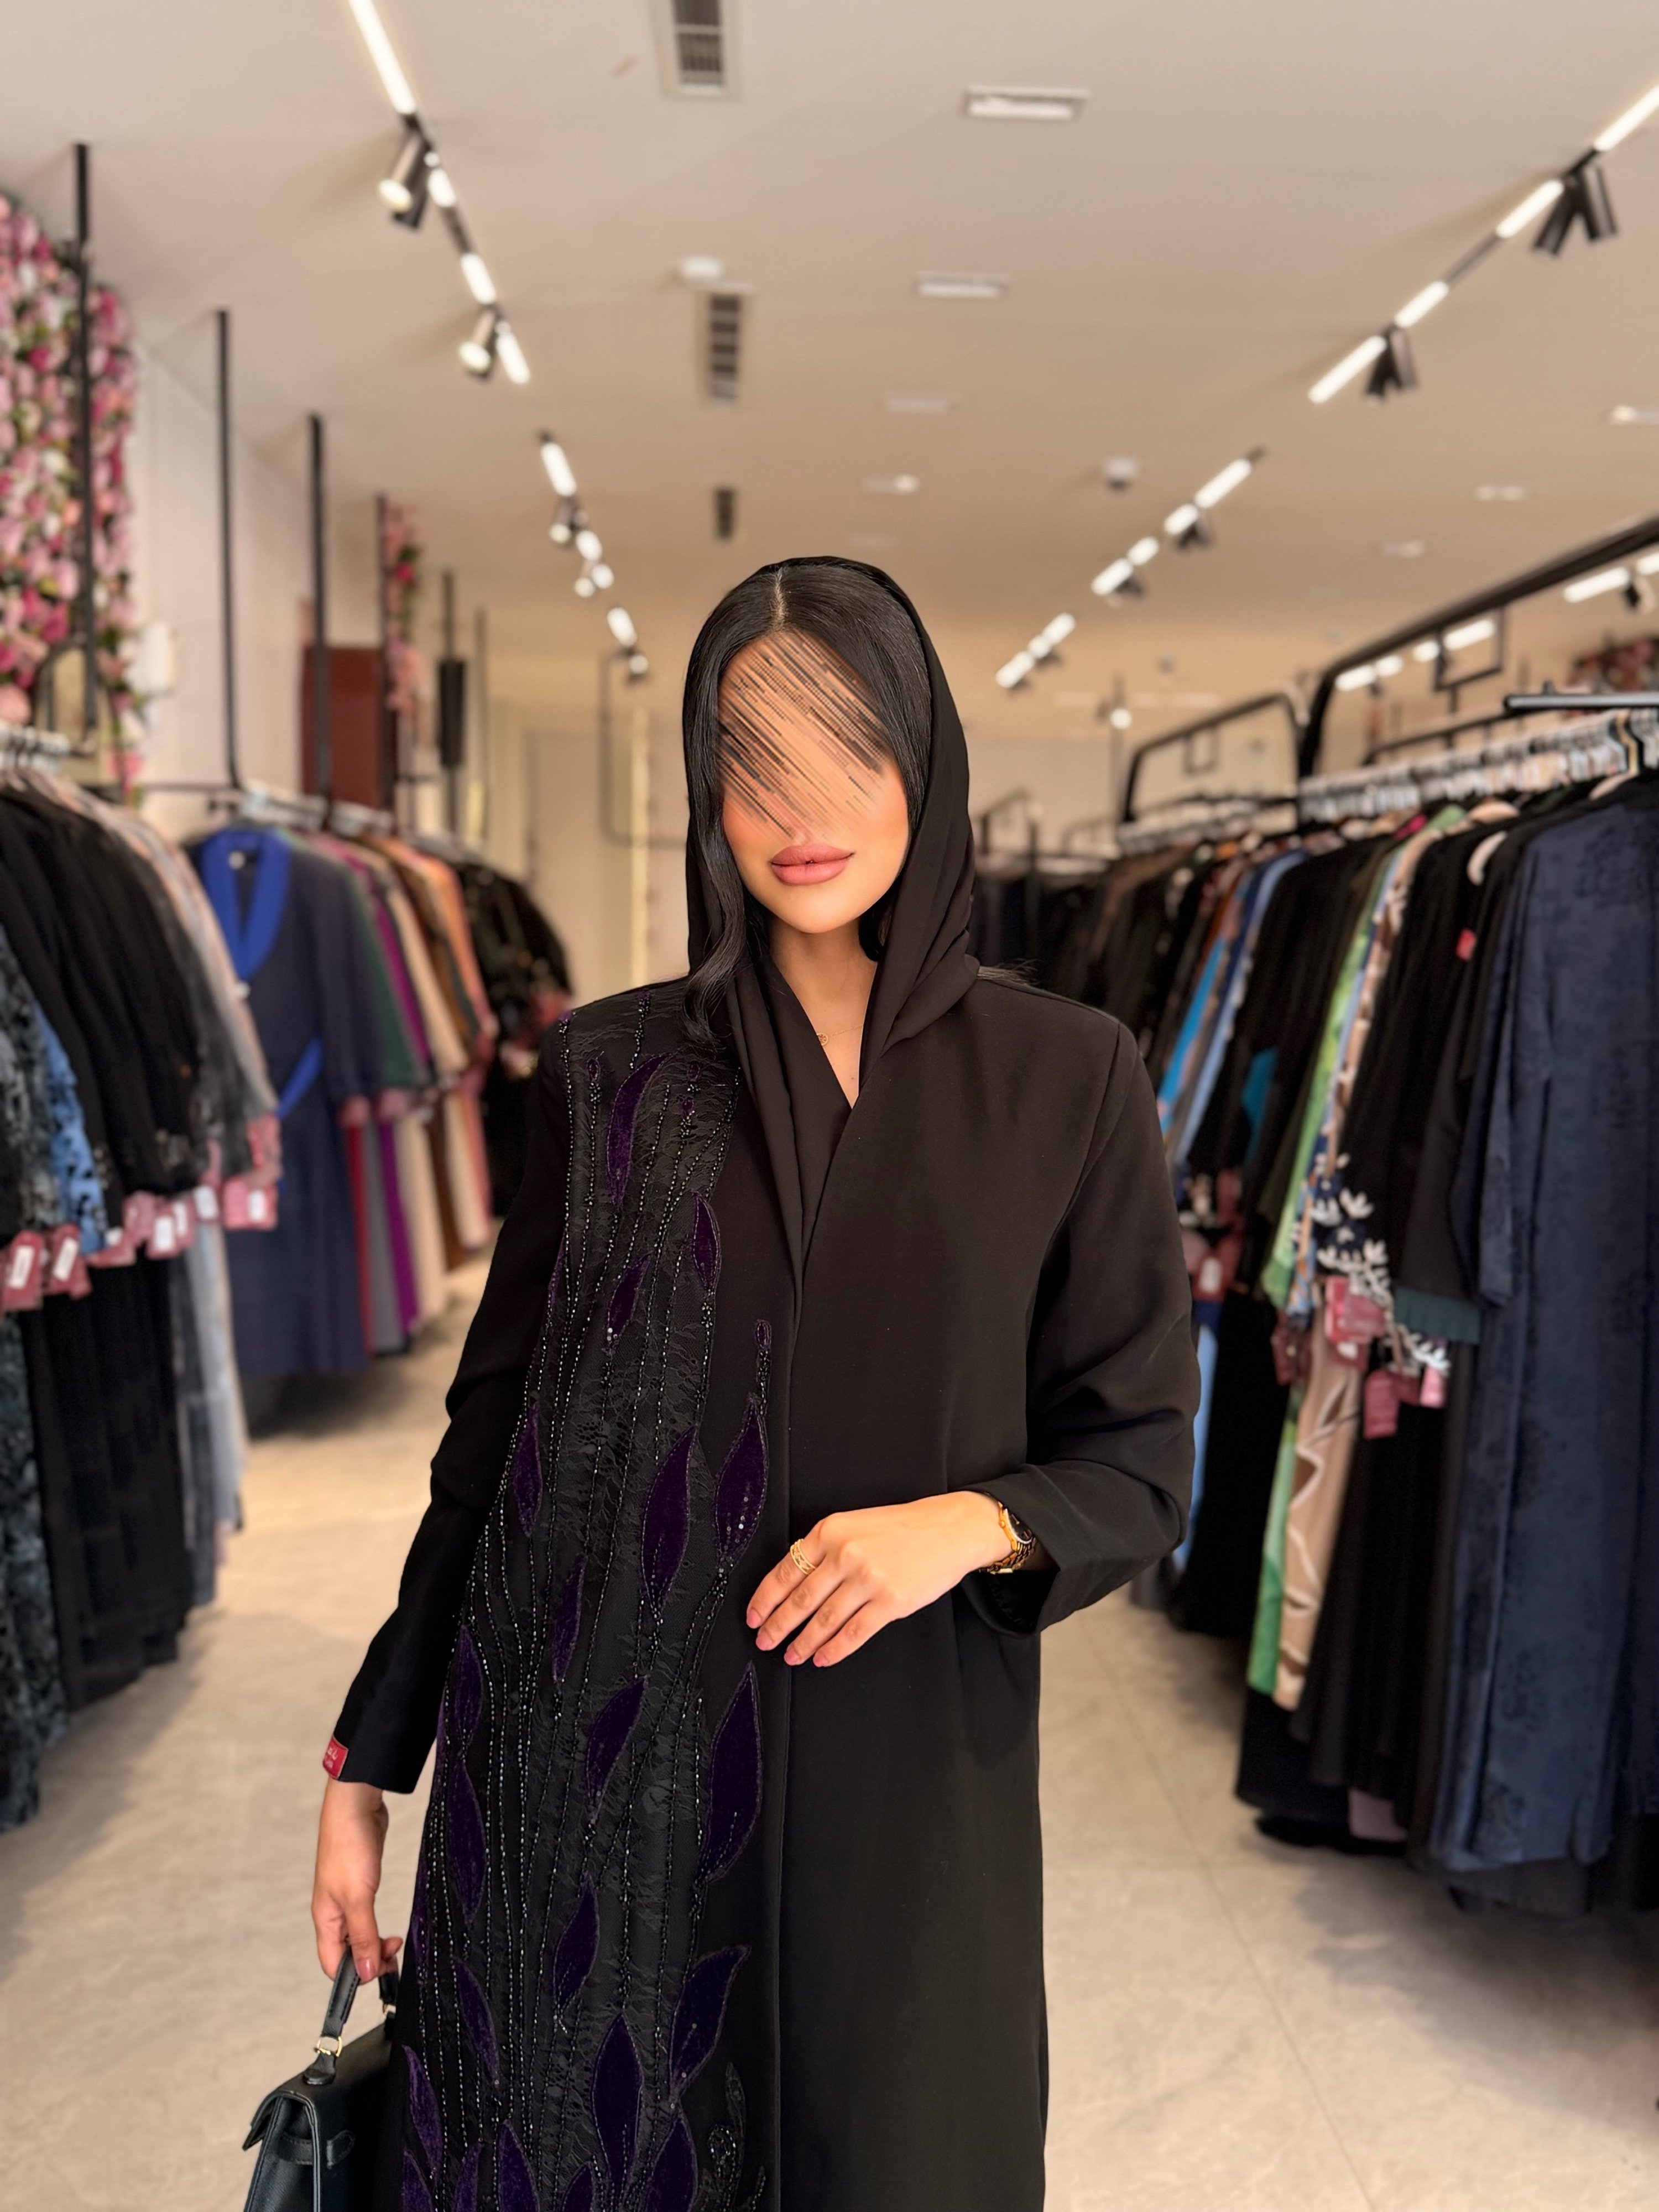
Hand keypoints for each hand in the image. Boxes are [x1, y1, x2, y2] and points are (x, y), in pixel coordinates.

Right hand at [312, 1779, 401, 1983]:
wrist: (356, 1806)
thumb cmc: (349, 1846)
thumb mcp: (358, 1897)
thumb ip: (362, 1936)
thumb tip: (364, 1973)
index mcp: (325, 1920)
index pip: (333, 1965)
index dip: (355, 1976)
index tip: (382, 1970)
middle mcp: (332, 1913)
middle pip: (346, 1953)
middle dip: (370, 1960)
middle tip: (395, 1953)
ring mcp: (345, 1898)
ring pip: (357, 1936)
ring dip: (375, 1944)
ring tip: (395, 1941)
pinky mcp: (359, 1885)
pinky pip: (365, 1917)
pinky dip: (377, 1927)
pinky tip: (388, 1926)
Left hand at [746, 1493, 1011, 1668]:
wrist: (949, 1529)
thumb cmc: (902, 1527)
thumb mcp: (855, 1523)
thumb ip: (825, 1548)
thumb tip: (794, 1582)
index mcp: (830, 1531)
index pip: (785, 1571)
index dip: (765, 1599)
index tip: (754, 1616)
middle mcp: (845, 1554)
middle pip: (800, 1600)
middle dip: (778, 1626)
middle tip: (764, 1640)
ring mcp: (868, 1580)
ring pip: (823, 1620)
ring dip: (802, 1642)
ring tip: (791, 1654)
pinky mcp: (890, 1602)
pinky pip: (853, 1633)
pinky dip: (833, 1649)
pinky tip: (822, 1657)